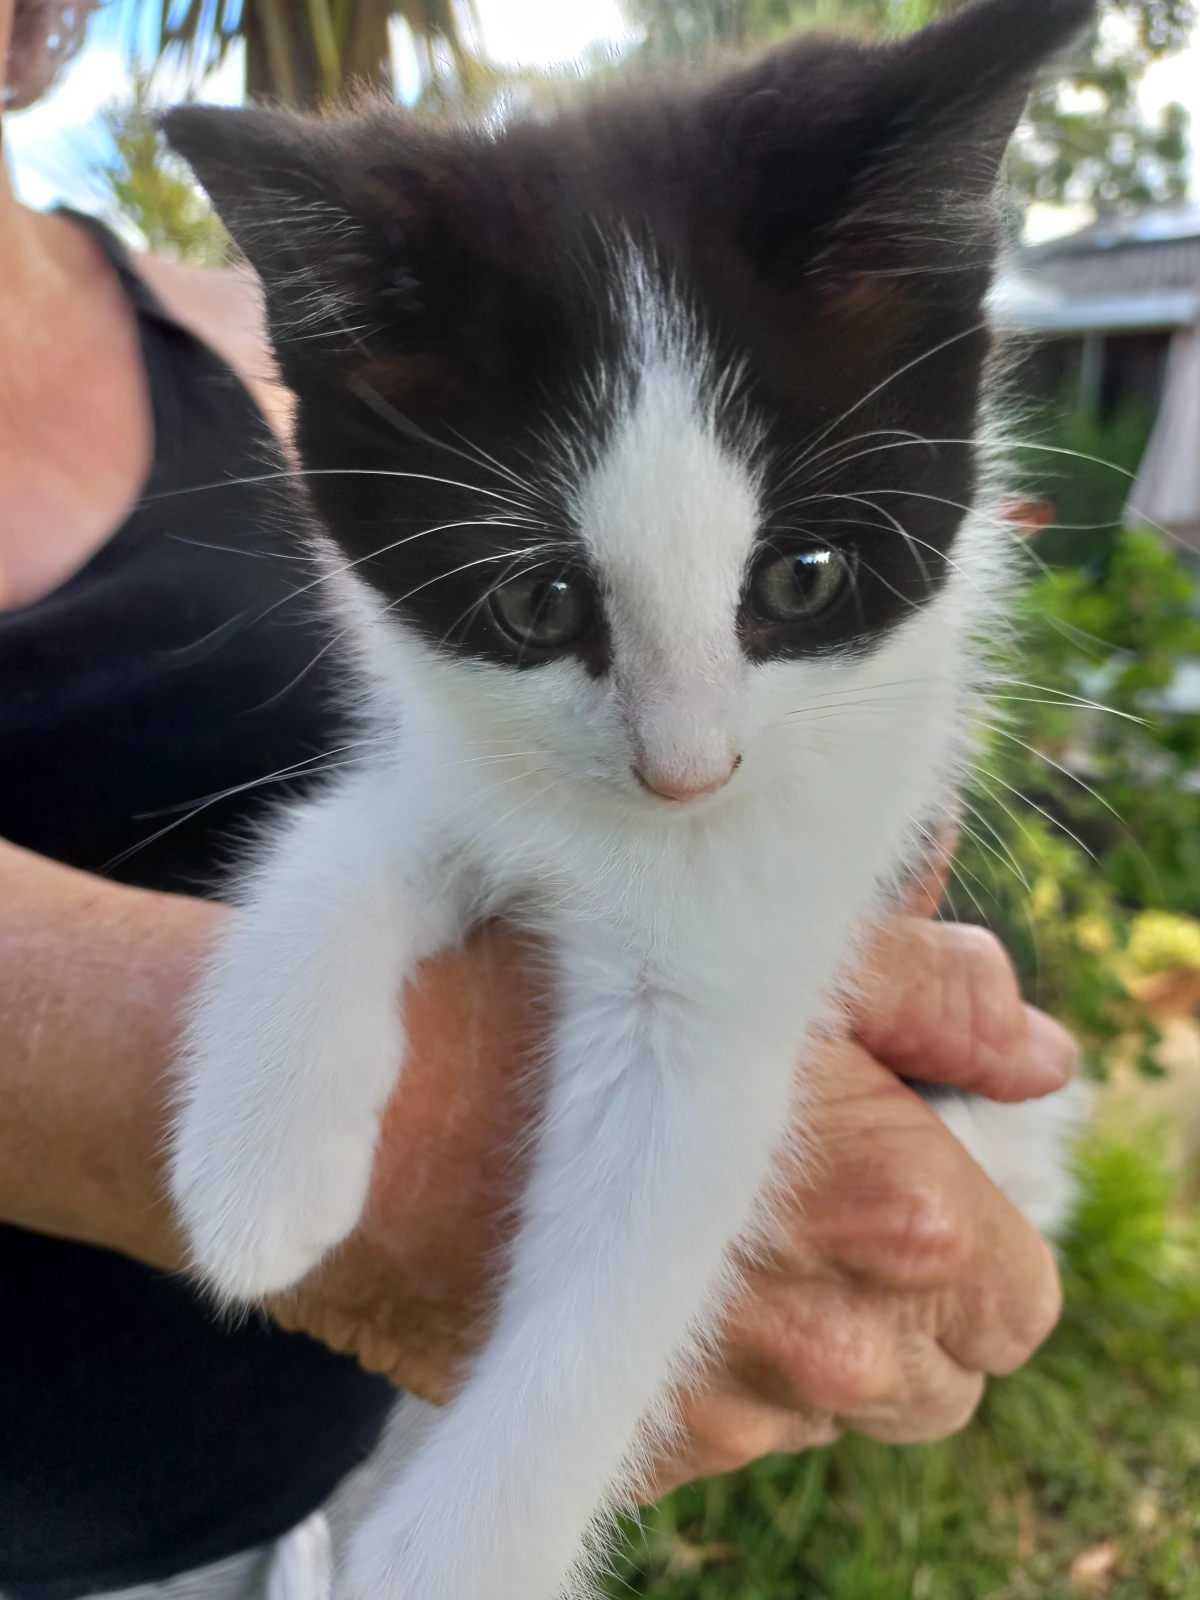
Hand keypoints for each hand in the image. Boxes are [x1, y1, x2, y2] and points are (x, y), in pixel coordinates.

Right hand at [271, 914, 1075, 1495]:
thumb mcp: (739, 936)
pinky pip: (743, 1432)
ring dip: (819, 1328)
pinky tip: (646, 1259)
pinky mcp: (632, 1441)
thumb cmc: (533, 990)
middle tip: (819, 1179)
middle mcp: (820, 1342)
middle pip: (944, 1363)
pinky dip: (727, 1371)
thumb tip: (1040, 1050)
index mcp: (881, 1208)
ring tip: (720, 1211)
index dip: (973, 1217)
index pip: (1012, 1287)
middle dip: (908, 1286)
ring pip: (847, 1404)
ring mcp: (723, 1411)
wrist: (327, 1109)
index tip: (908, 1155)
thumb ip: (921, 991)